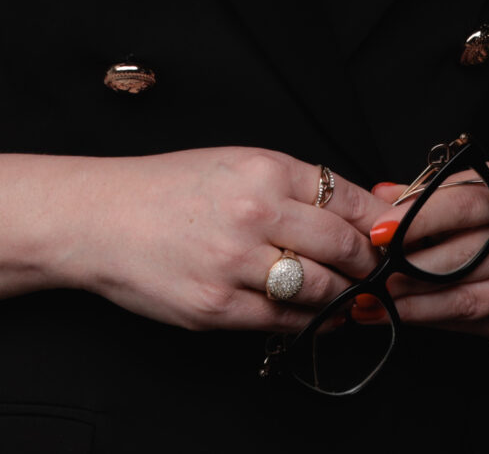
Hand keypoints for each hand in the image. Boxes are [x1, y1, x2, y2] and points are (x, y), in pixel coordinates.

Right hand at [50, 148, 387, 332]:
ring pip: (325, 291)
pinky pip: (288, 322)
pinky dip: (312, 322)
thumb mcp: (233, 166)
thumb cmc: (166, 190)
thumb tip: (366, 209)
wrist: (97, 218)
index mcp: (262, 169)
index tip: (390, 238)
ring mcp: (236, 263)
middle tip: (374, 273)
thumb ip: (295, 186)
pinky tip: (316, 315)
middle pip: (347, 248)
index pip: (350, 201)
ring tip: (346, 296)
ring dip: (345, 298)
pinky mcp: (218, 306)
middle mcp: (254, 213)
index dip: (380, 226)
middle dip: (369, 266)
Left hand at [360, 151, 488, 337]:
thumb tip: (378, 199)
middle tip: (368, 278)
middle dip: (408, 271)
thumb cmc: (488, 202)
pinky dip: (431, 319)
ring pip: (467, 298)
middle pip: (464, 258)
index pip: (464, 205)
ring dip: (414, 305)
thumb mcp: (462, 183)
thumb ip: (420, 192)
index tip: (378, 234)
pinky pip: (472, 322)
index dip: (418, 220)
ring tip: (374, 305)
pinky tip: (400, 315)